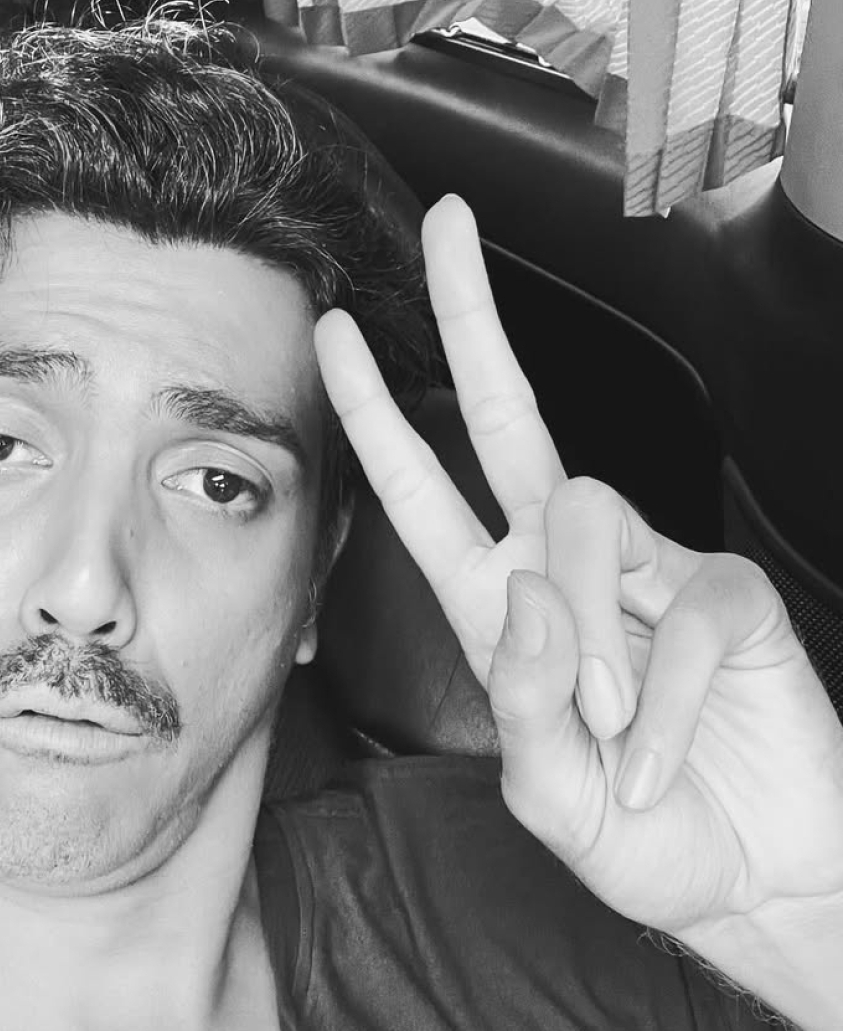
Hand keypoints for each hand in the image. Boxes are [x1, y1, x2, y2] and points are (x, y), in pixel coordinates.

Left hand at [315, 195, 842, 1019]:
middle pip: (510, 416)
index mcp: (496, 605)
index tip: (340, 331)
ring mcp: (650, 568)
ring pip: (580, 518)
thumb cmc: (642, 835)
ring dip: (582, 638)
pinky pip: (680, 605)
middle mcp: (564, 567)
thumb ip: (516, 701)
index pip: (424, 486)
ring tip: (605, 730)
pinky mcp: (726, 592)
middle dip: (471, 317)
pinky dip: (660, 695)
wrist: (758, 878)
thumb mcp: (547, 795)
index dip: (376, 410)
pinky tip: (657, 749)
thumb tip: (520, 587)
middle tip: (447, 219)